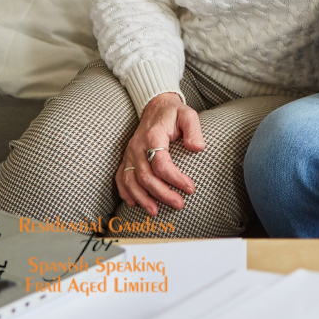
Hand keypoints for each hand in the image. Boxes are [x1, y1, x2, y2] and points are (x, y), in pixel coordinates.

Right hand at [115, 92, 204, 215]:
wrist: (156, 106)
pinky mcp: (127, 158)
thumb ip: (194, 129)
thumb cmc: (174, 113)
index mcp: (153, 136)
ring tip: (155, 211)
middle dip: (162, 194)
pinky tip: (135, 203)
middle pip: (146, 176)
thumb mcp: (188, 115)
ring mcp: (129, 153)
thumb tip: (197, 148)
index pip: (161, 163)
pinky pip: (121, 177)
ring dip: (142, 198)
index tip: (190, 188)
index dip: (175, 178)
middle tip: (179, 204)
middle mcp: (138, 146)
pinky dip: (126, 192)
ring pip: (130, 180)